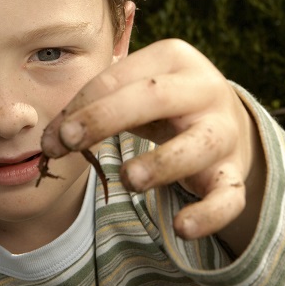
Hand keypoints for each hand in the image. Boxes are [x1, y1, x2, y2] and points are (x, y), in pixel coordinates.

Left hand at [41, 39, 264, 254]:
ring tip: (129, 180)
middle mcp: (204, 89)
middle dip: (106, 117)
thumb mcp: (131, 95)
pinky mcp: (235, 173)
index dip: (81, 108)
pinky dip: (208, 215)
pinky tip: (181, 228)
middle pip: (155, 97)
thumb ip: (92, 110)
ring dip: (160, 163)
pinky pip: (229, 197)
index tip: (53, 138)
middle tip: (68, 141)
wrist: (226, 121)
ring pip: (197, 145)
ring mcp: (224, 132)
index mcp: (173, 58)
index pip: (118, 78)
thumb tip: (49, 142)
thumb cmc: (163, 105)